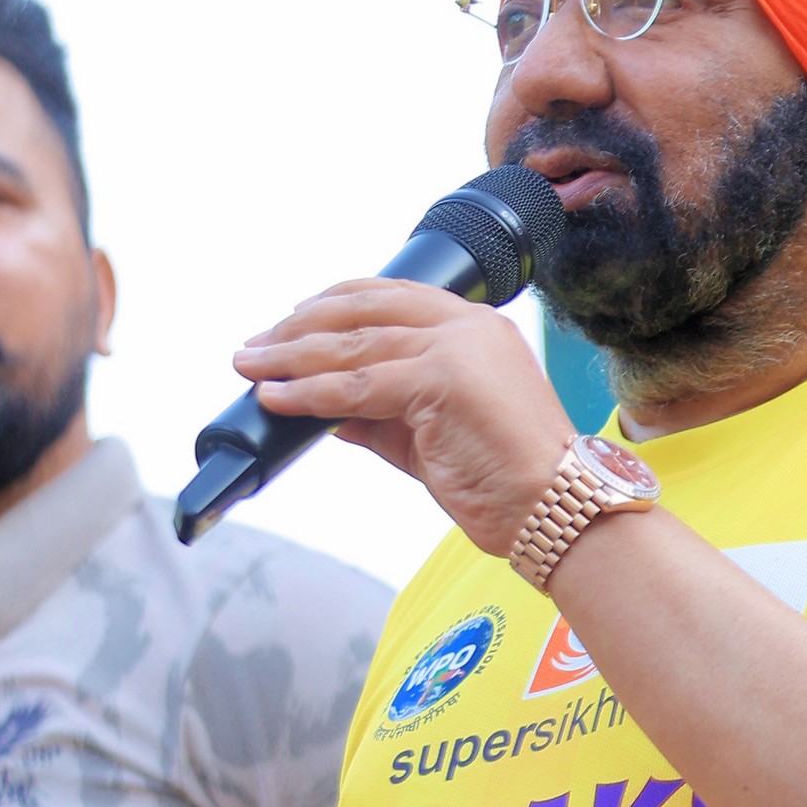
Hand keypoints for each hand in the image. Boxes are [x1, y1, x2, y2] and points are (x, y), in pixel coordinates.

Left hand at [232, 280, 574, 550]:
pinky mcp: (442, 379)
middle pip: (364, 308)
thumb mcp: (431, 438)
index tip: (291, 324)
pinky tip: (274, 397)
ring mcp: (457, 348)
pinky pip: (356, 386)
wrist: (557, 510)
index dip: (334, 306)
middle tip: (255, 345)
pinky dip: (308, 392)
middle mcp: (467, 326)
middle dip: (300, 325)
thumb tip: (328, 413)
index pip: (392, 297)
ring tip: (250, 364)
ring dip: (291, 355)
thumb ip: (382, 417)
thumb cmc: (506, 481)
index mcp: (475, 328)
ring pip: (352, 344)